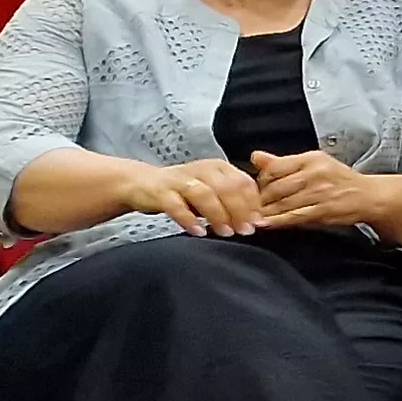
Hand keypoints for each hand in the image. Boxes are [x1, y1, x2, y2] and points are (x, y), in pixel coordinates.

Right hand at [120, 159, 263, 235]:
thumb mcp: (212, 191)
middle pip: (227, 188)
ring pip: (205, 195)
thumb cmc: (184, 192)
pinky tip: (198, 232)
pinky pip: (176, 205)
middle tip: (246, 230)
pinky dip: (189, 220)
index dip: (254, 203)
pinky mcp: (161, 192)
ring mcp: (180, 180)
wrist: (142, 184)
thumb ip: (233, 203)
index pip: (244, 182)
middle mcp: (202, 170)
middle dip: (240, 211)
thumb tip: (258, 222)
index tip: (259, 222)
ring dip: (218, 215)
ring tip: (225, 232)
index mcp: (219, 168)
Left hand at [253, 149, 383, 228]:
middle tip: (253, 206)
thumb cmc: (340, 180)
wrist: (369, 196)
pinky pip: (293, 217)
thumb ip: (282, 162)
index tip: (256, 189)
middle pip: (275, 187)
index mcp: (311, 159)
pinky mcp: (323, 210)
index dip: (260, 181)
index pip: (274, 168)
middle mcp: (316, 173)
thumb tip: (255, 157)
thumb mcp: (314, 164)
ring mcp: (320, 193)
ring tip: (255, 216)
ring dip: (265, 213)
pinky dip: (276, 221)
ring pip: (281, 204)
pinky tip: (266, 223)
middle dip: (261, 199)